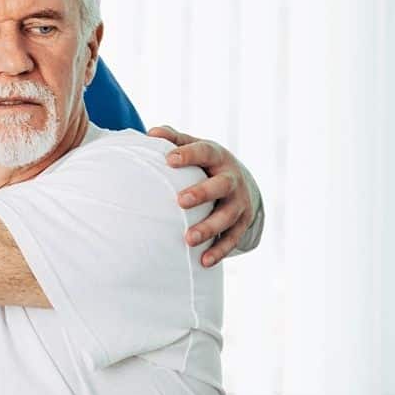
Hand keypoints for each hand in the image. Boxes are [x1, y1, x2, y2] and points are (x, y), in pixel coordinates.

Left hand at [149, 125, 262, 266]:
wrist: (239, 180)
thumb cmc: (204, 162)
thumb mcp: (193, 146)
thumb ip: (173, 139)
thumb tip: (151, 133)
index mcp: (218, 157)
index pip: (205, 152)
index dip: (189, 154)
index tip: (169, 160)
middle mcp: (232, 179)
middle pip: (221, 186)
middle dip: (202, 193)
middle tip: (180, 201)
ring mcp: (240, 203)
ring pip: (227, 217)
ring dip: (209, 228)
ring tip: (189, 239)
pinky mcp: (242, 223)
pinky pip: (232, 239)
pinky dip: (219, 251)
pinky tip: (203, 261)